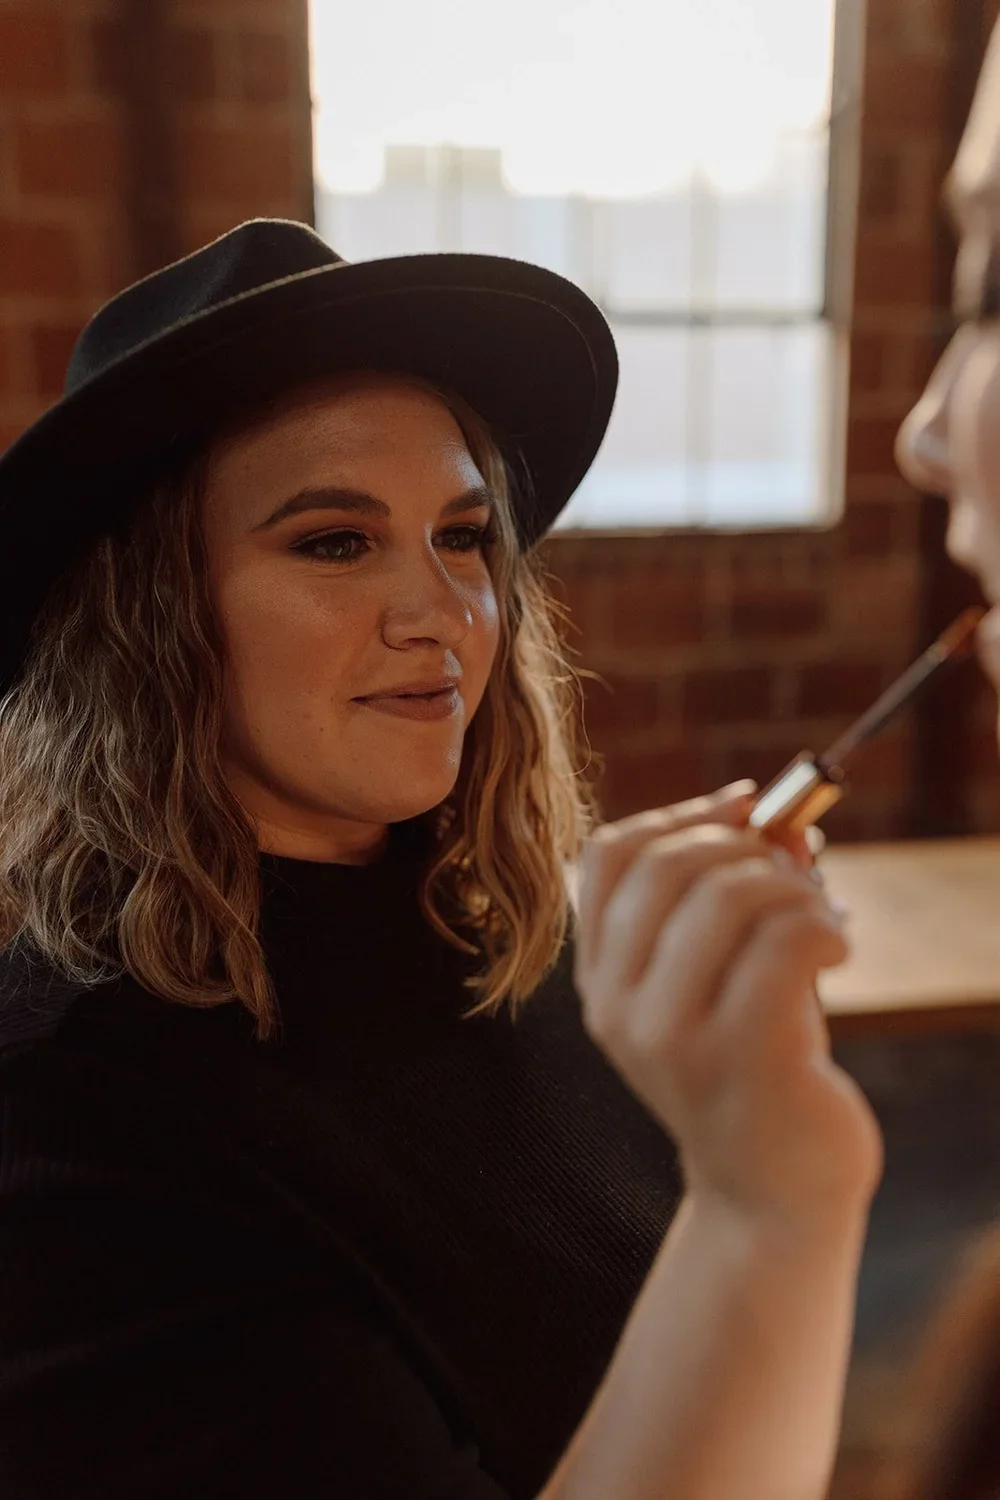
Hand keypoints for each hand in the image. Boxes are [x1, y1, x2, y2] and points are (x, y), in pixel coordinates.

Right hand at [574, 783, 884, 1229]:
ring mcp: (673, 1037)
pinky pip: (784, 942)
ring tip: (819, 917)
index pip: (608, 855)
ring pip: (729, 895)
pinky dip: (822, 923)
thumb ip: (740, 894)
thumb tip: (777, 815)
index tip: (742, 807)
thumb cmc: (756, 1070)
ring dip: (792, 887)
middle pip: (669, 864)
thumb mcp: (729, 974)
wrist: (772, 1195)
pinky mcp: (742, 1058)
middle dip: (746, 846)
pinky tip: (838, 947)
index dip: (680, 813)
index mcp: (602, 980)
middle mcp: (620, 1007)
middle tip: (793, 875)